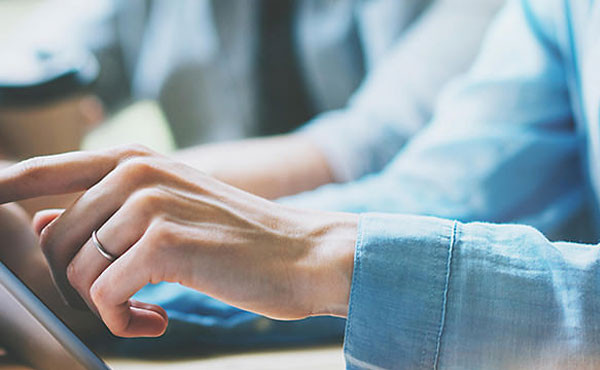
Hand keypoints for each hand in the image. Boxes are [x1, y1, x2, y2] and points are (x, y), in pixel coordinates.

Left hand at [0, 145, 357, 337]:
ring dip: (101, 304)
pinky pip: (103, 293)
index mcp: (137, 159)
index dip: (4, 190)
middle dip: (75, 283)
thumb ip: (108, 212)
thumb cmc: (240, 239)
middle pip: (55, 239)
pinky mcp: (164, 242)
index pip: (45, 170)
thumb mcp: (170, 210)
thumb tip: (42, 225)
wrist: (302, 253)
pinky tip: (154, 319)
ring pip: (75, 269)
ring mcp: (150, 202)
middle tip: (117, 302)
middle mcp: (138, 171)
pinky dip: (119, 318)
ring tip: (141, 310)